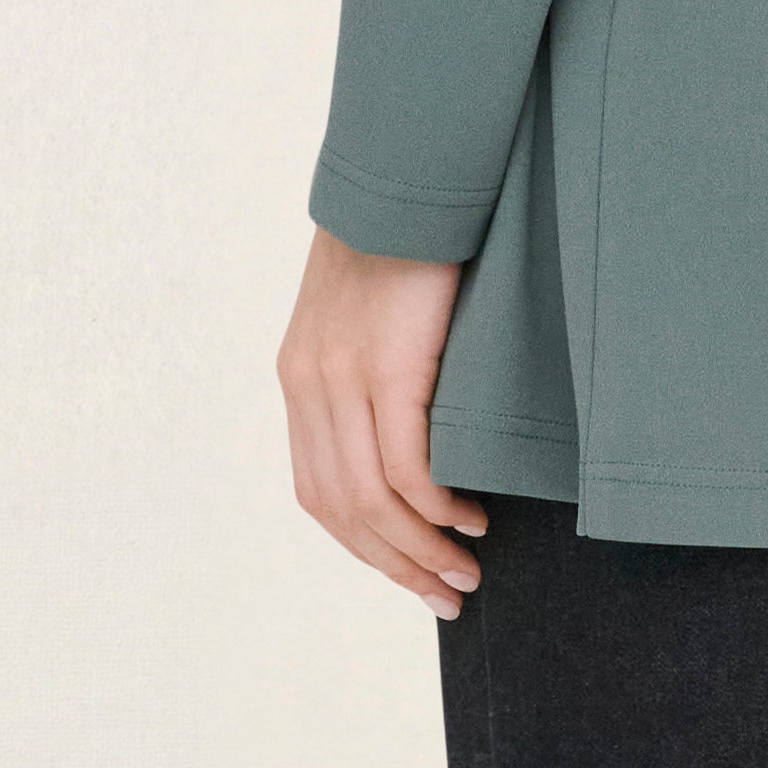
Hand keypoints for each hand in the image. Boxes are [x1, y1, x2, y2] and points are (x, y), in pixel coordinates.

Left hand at [281, 229, 490, 613]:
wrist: (409, 170)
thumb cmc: (408, 239)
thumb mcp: (373, 314)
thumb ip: (378, 372)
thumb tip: (419, 430)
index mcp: (300, 378)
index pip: (319, 491)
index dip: (365, 546)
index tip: (411, 574)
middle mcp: (309, 385)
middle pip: (341, 510)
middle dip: (394, 565)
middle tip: (445, 597)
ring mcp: (343, 378)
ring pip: (372, 500)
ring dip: (419, 549)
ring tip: (464, 573)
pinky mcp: (388, 367)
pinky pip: (407, 465)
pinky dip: (436, 506)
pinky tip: (468, 519)